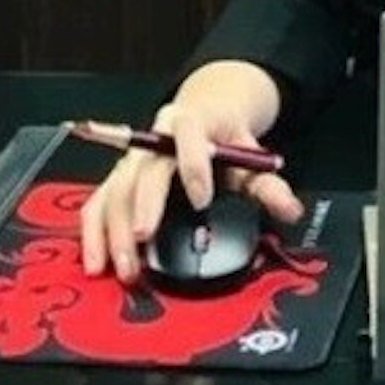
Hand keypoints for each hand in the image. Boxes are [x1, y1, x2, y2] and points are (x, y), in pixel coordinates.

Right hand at [77, 60, 303, 283]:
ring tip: (126, 267)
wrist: (205, 116)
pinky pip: (98, 204)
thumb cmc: (225, 140)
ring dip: (115, 231)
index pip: (188, 136)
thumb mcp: (251, 155)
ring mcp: (132, 159)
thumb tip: (289, 209)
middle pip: (143, 170)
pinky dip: (94, 235)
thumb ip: (269, 183)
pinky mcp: (117, 178)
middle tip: (145, 239)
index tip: (202, 200)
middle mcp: (154, 137)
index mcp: (191, 121)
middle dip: (143, 205)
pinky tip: (96, 263)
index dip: (193, 166)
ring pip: (116, 191)